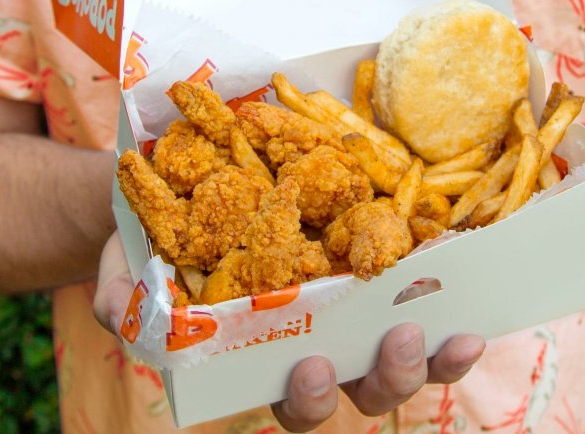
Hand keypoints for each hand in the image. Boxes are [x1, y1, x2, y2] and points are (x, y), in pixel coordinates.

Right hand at [92, 232, 485, 432]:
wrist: (183, 185)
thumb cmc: (157, 243)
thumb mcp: (130, 268)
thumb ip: (124, 300)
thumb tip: (120, 313)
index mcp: (264, 354)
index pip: (295, 398)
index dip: (308, 399)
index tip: (309, 370)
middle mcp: (318, 335)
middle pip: (365, 385)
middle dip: (387, 377)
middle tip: (396, 340)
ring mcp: (352, 297)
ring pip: (404, 346)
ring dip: (431, 349)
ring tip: (445, 325)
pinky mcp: (374, 247)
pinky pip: (420, 279)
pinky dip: (447, 285)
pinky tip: (464, 267)